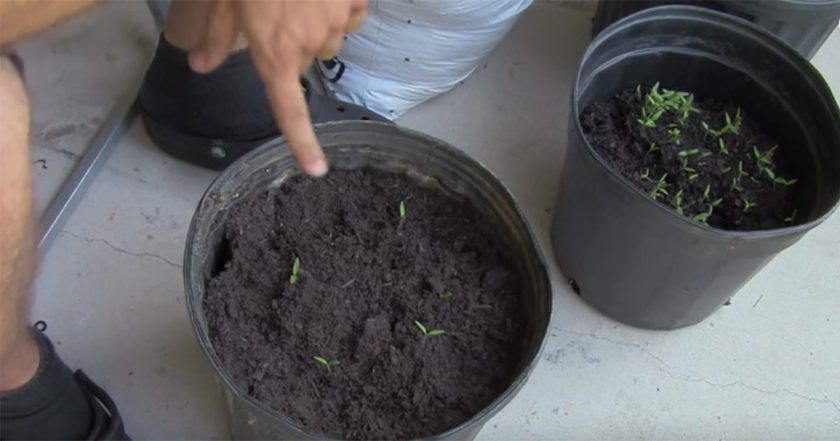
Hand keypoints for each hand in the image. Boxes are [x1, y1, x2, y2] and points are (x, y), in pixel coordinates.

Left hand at [189, 0, 366, 175]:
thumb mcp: (224, 0)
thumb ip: (217, 36)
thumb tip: (199, 66)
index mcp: (274, 51)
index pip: (289, 109)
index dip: (302, 142)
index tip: (316, 168)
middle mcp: (309, 44)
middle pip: (303, 63)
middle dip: (290, 46)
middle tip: (272, 14)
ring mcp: (337, 21)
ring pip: (328, 40)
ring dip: (316, 27)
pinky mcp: (355, 1)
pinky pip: (351, 16)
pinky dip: (339, 9)